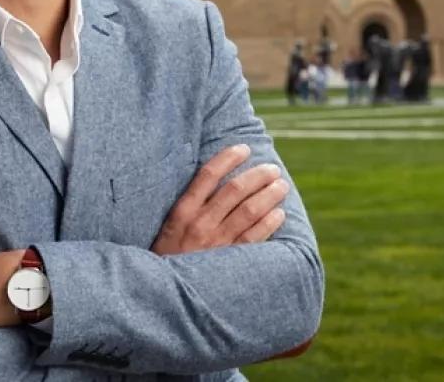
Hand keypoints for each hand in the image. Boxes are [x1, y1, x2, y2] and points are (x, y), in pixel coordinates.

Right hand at [151, 145, 288, 255]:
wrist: (162, 294)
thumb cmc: (166, 257)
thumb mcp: (169, 228)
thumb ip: (189, 206)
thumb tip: (214, 181)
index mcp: (182, 211)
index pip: (208, 175)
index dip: (228, 158)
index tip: (243, 149)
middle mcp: (200, 224)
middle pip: (235, 190)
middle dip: (258, 175)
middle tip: (272, 169)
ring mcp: (216, 243)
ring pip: (250, 211)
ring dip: (269, 195)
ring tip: (281, 186)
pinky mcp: (229, 261)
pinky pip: (255, 238)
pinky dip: (270, 223)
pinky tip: (279, 213)